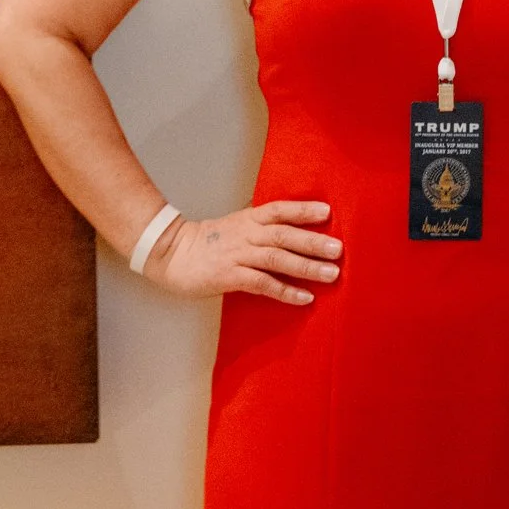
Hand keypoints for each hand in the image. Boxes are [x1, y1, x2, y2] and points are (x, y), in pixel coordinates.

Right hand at [144, 200, 340, 301]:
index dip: (303, 210)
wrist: (170, 253)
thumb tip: (290, 233)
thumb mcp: (234, 227)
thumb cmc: (205, 243)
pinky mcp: (230, 276)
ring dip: (306, 266)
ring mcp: (238, 255)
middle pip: (284, 235)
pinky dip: (285, 290)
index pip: (279, 210)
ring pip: (278, 258)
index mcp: (247, 219)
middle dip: (313, 241)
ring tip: (331, 274)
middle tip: (339, 249)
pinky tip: (304, 297)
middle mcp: (246, 234)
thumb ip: (259, 229)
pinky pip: (263, 283)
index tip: (327, 212)